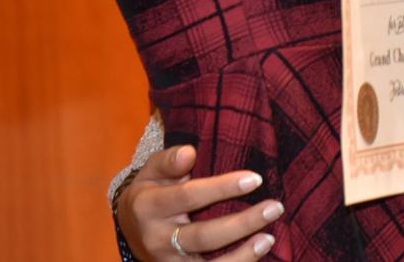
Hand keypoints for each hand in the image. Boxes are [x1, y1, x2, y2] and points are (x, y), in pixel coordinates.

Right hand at [118, 146, 280, 260]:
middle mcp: (157, 239)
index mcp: (148, 207)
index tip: (255, 178)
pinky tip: (257, 254)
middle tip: (275, 207)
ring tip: (269, 238)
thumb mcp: (152, 171)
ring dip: (242, 255)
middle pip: (203, 236)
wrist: (129, 228)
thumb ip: (169, 160)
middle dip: (242, 224)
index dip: (223, 188)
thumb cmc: (151, 191)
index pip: (189, 196)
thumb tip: (189, 153)